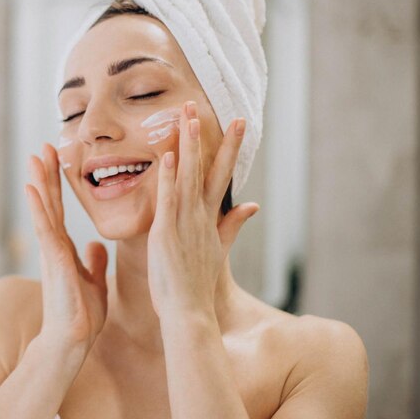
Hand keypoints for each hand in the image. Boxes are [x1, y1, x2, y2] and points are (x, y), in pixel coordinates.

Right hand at [25, 142, 108, 353]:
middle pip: (49, 202)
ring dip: (40, 183)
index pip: (60, 209)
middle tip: (44, 146)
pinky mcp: (52, 260)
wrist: (72, 340)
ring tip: (35, 157)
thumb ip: (93, 262)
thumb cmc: (81, 315)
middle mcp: (54, 246)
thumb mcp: (94, 282)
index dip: (58, 184)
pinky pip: (45, 228)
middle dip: (47, 174)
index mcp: (64, 249)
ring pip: (44, 209)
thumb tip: (95, 245)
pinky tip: (33, 189)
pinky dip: (38, 208)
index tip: (57, 159)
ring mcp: (51, 252)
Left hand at [147, 101, 259, 317]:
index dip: (229, 147)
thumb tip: (253, 205)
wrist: (190, 313)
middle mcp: (200, 216)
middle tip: (209, 106)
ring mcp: (184, 222)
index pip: (221, 175)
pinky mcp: (167, 232)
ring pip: (188, 176)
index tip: (237, 122)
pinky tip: (168, 157)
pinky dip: (169, 178)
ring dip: (188, 145)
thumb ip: (233, 225)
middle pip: (208, 167)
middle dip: (209, 136)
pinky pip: (168, 199)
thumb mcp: (219, 249)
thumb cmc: (197, 284)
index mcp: (209, 218)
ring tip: (188, 116)